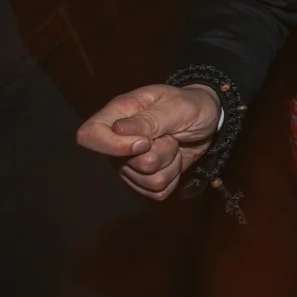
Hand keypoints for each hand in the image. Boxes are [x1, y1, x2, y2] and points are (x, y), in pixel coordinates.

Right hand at [77, 83, 221, 198]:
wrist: (208, 121)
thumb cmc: (191, 106)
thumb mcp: (177, 106)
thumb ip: (149, 119)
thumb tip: (118, 129)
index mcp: (118, 115)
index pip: (89, 136)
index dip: (113, 145)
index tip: (144, 142)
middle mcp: (118, 142)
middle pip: (127, 165)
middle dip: (160, 153)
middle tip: (171, 135)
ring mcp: (129, 163)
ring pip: (146, 181)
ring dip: (170, 164)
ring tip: (175, 144)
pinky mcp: (144, 180)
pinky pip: (157, 191)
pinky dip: (174, 177)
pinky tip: (175, 158)